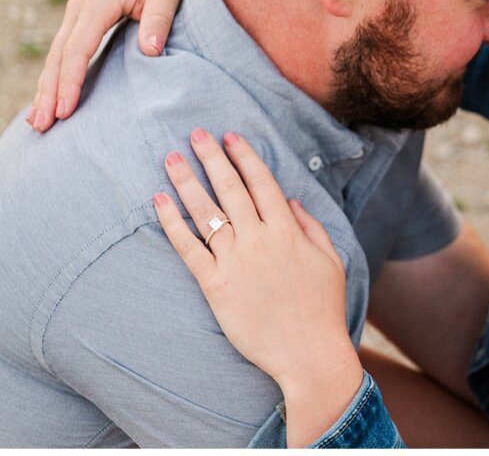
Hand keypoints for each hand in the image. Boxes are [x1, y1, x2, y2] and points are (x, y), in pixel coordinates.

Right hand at [27, 0, 217, 132]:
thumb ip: (158, 18)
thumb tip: (151, 51)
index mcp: (99, 0)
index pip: (79, 47)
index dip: (71, 80)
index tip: (66, 109)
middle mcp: (80, 6)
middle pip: (58, 55)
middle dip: (48, 92)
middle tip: (42, 127)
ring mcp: (76, 12)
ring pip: (55, 55)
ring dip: (44, 88)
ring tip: (37, 123)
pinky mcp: (79, 18)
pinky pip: (62, 51)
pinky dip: (53, 76)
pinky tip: (47, 100)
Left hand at [152, 128, 359, 390]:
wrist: (308, 353)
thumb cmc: (322, 308)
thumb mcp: (329, 260)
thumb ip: (310, 226)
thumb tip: (289, 201)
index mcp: (287, 231)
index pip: (261, 183)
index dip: (244, 157)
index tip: (229, 136)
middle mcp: (259, 239)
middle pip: (230, 189)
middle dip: (211, 157)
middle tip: (195, 134)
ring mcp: (234, 262)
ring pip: (205, 212)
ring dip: (187, 182)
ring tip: (171, 159)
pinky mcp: (215, 286)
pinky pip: (188, 248)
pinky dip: (172, 223)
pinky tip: (159, 201)